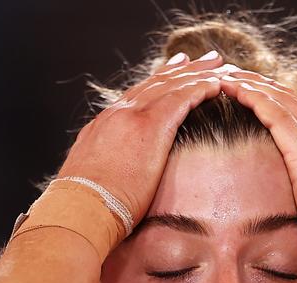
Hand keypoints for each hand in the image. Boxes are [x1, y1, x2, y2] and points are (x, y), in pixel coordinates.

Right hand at [56, 52, 228, 252]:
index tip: (171, 73)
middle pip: (154, 83)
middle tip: (199, 58)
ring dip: (196, 72)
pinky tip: (217, 84)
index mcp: (103, 127)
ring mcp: (132, 117)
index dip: (155, 84)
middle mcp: (117, 114)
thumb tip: (112, 185)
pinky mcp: (150, 127)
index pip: (134, 98)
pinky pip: (182, 98)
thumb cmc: (86, 209)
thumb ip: (106, 173)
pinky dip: (200, 88)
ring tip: (217, 64)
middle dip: (179, 69)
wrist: (79, 210)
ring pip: (171, 84)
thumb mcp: (93, 183)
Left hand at [219, 71, 296, 282]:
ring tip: (225, 76)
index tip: (256, 94)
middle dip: (264, 85)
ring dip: (253, 85)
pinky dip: (254, 99)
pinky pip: (277, 117)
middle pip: (296, 101)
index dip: (280, 102)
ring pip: (285, 101)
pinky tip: (233, 90)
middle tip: (235, 75)